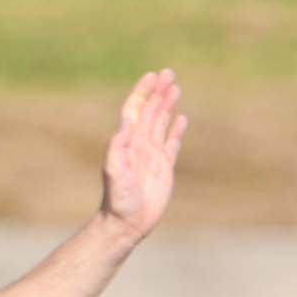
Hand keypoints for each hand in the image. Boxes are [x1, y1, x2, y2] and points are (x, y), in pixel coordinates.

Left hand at [98, 70, 185, 240]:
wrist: (125, 223)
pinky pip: (172, 143)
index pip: (135, 111)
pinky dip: (176, 130)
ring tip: (175, 87)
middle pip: (150, 112)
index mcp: (127, 143)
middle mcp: (139, 146)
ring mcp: (152, 156)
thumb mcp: (115, 170)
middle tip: (168, 73)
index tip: (152, 76)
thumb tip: (127, 120)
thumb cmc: (117, 199)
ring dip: (167, 105)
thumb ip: (119, 145)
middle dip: (158, 92)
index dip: (143, 93)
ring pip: (161, 123)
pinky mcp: (164, 168)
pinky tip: (181, 118)